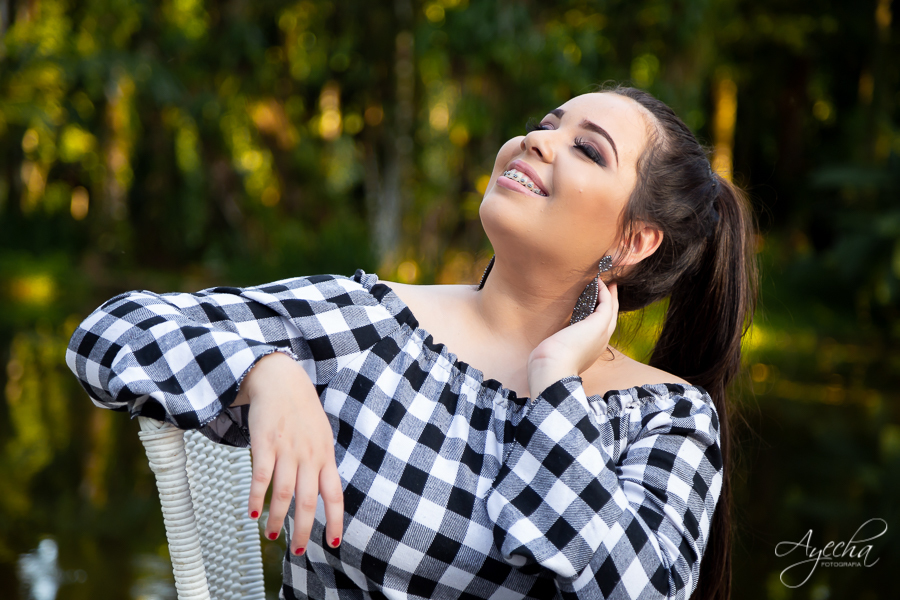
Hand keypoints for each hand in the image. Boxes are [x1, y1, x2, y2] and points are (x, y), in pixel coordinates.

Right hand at [235, 352, 343, 555]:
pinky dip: (256, 496)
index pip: (334, 494)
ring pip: (284, 493)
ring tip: (271, 534)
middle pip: (308, 501)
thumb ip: (322, 462)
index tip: (333, 542)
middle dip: (303, 530)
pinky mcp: (265, 443)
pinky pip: (261, 476)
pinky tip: (252, 512)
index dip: (335, 520)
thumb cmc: (301, 410)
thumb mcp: (321, 436)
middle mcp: (309, 456)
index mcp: (325, 456)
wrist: (281, 379)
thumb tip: (322, 491)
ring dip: (277, 518)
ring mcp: (287, 450)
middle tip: (297, 550)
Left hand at [527, 279, 618, 397]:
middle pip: (611, 320)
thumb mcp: (555, 353)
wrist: (552, 369)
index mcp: (590, 351)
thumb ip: (557, 347)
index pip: (600, 331)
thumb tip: (549, 344)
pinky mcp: (598, 325)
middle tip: (610, 288)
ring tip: (607, 283)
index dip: (601, 317)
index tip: (598, 305)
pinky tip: (598, 282)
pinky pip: (606, 304)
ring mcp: (601, 334)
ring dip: (610, 295)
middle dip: (611, 304)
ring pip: (611, 311)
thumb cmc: (548, 364)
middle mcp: (600, 343)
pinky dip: (604, 292)